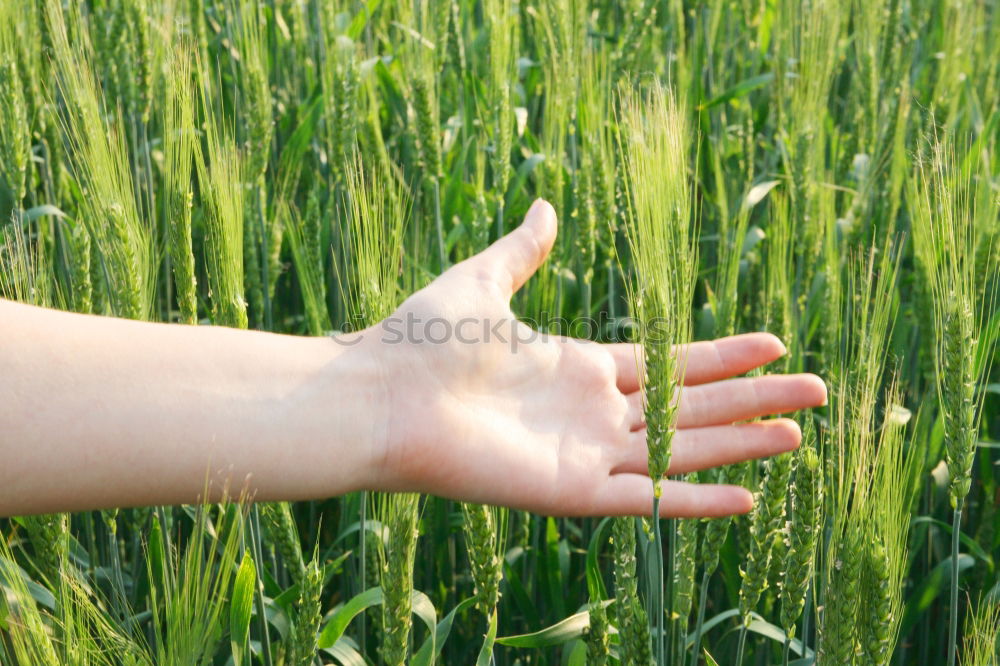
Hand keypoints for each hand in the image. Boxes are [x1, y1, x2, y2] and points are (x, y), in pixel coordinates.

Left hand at [359, 199, 827, 516]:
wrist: (379, 395)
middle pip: (691, 407)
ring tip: (798, 434)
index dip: (722, 356)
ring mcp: (585, 453)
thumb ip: (521, 250)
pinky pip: (646, 498)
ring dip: (741, 444)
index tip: (774, 344)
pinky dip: (695, 500)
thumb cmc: (422, 339)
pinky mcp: (571, 490)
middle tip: (817, 394)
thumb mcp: (483, 281)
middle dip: (753, 399)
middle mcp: (591, 412)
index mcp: (577, 366)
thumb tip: (544, 207)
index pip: (668, 362)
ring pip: (681, 451)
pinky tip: (749, 498)